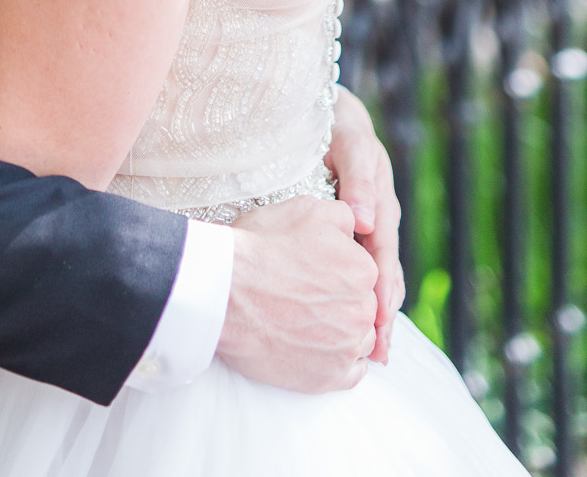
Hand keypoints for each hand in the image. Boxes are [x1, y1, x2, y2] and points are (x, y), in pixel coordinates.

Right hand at [217, 197, 377, 391]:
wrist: (223, 292)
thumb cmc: (260, 247)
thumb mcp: (306, 209)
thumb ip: (344, 216)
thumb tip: (358, 227)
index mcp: (362, 270)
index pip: (363, 272)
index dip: (338, 269)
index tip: (314, 271)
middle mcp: (363, 311)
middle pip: (363, 306)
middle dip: (342, 301)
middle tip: (307, 295)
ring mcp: (346, 347)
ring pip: (360, 339)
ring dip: (342, 331)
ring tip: (308, 321)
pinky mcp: (328, 377)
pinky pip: (352, 373)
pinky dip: (338, 361)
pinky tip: (317, 347)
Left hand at [326, 86, 404, 363]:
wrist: (330, 115)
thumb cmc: (334, 126)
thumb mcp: (348, 143)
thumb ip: (358, 178)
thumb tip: (364, 221)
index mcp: (380, 199)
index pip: (382, 248)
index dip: (381, 284)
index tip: (378, 315)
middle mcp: (380, 216)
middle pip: (385, 271)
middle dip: (383, 312)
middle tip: (378, 350)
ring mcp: (372, 227)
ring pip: (380, 276)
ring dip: (379, 313)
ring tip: (376, 352)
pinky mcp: (359, 234)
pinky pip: (368, 270)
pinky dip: (368, 298)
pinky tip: (364, 326)